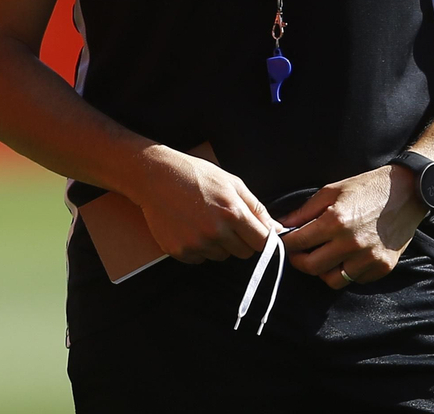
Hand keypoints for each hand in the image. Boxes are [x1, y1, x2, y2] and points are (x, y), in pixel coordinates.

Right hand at [129, 146, 277, 264]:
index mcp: (232, 213)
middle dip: (240, 241)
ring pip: (221, 256)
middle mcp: (215, 232)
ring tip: (204, 220)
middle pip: (243, 253)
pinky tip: (190, 228)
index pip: (261, 242)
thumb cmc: (195, 175)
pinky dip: (199, 248)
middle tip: (225, 221)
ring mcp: (196, 244)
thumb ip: (256, 208)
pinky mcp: (179, 251)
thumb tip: (277, 229)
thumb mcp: (232, 183)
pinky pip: (200, 259)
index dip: (262, 239)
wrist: (156, 177)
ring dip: (219, 244)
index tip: (258, 235)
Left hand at [277, 163, 427, 288]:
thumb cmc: (367, 188)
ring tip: (325, 255)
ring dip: (323, 270)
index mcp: (335, 221)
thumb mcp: (332, 191)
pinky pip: (354, 280)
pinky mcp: (382, 267)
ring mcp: (368, 258)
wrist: (407, 192)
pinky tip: (347, 256)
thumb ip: (305, 211)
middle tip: (299, 253)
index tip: (283, 243)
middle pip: (311, 267)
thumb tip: (282, 225)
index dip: (286, 245)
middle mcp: (351, 243)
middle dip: (299, 261)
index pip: (298, 243)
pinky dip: (346, 272)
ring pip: (332, 280)